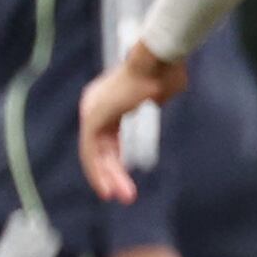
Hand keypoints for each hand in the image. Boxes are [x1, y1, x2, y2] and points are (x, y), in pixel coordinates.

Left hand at [79, 43, 188, 202]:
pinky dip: (98, 171)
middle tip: (126, 197)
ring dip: (107, 177)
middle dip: (113, 174)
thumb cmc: (166, 69)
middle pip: (100, 147)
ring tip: (121, 197)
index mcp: (110, 99)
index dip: (115, 160)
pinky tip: (108, 187)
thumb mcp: (163, 89)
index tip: (123, 180)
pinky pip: (90, 151)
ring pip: (94, 153)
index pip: (107, 137)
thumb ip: (158, 96)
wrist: (159, 59)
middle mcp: (95, 104)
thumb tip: (157, 101)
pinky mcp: (93, 118)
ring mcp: (92, 110)